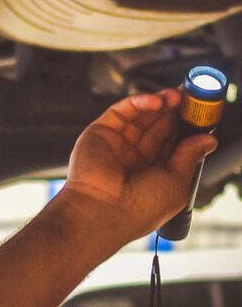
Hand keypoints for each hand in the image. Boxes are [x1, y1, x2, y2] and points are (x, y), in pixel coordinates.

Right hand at [61, 89, 217, 246]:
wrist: (103, 210)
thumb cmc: (138, 208)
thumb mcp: (176, 182)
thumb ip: (189, 156)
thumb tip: (207, 140)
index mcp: (153, 171)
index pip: (172, 141)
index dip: (186, 125)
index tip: (200, 111)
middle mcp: (135, 156)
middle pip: (157, 124)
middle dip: (175, 110)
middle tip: (191, 96)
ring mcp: (117, 144)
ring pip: (140, 115)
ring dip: (159, 103)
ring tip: (176, 96)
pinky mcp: (100, 132)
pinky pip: (120, 112)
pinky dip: (138, 102)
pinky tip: (155, 101)